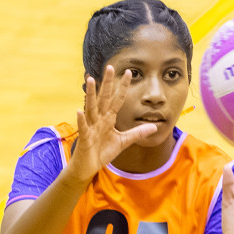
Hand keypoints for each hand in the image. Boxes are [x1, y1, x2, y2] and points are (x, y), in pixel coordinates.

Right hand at [64, 65, 155, 183]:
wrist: (88, 167)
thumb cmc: (102, 152)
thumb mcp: (123, 141)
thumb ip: (137, 133)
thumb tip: (154, 126)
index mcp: (108, 119)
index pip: (117, 100)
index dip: (123, 87)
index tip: (129, 72)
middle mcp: (99, 119)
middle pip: (104, 98)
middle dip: (107, 83)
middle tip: (110, 66)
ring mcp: (91, 127)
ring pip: (91, 108)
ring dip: (91, 94)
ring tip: (91, 79)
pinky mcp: (85, 137)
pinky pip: (83, 127)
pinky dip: (81, 120)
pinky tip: (78, 110)